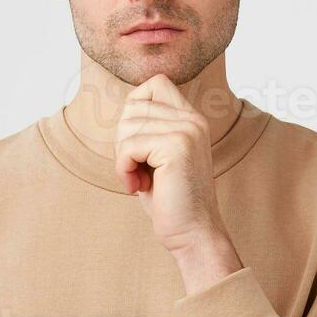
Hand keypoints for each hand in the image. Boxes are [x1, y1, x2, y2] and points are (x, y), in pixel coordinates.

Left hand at [115, 75, 233, 261]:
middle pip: (133, 106)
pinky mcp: (177, 146)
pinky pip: (129, 146)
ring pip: (127, 126)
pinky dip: (123, 169)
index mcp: (192, 119)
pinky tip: (138, 187)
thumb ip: (148, 129)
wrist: (193, 233)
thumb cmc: (170, 200)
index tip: (138, 144)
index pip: (155, 83)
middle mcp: (193, 119)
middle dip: (123, 140)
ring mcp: (187, 130)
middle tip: (137, 169)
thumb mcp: (157, 157)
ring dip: (122, 158)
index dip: (135, 108)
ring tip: (139, 179)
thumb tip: (124, 111)